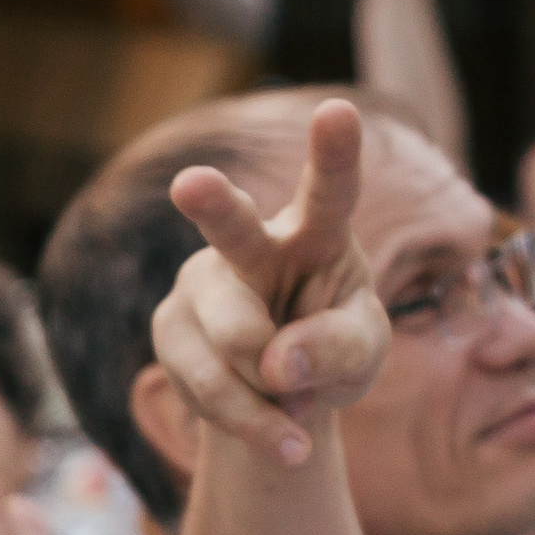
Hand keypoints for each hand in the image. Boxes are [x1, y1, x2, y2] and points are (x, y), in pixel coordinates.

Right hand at [157, 100, 390, 464]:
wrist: (283, 394)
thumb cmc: (336, 349)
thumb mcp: (364, 355)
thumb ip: (340, 350)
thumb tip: (279, 364)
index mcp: (319, 232)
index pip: (331, 191)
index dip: (334, 152)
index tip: (338, 111)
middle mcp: (254, 243)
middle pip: (235, 227)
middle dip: (215, 204)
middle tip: (193, 184)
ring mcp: (204, 282)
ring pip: (236, 338)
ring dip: (276, 393)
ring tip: (300, 412)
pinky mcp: (171, 328)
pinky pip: (212, 387)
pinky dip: (253, 421)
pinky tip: (272, 423)